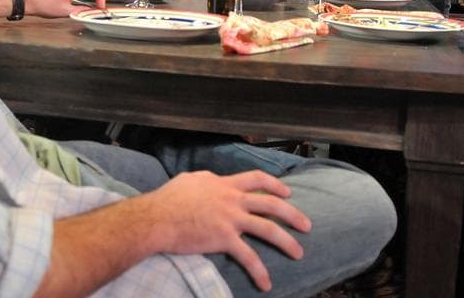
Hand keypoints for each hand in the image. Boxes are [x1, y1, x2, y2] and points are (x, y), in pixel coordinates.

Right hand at [148, 170, 310, 291]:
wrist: (157, 217)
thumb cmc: (168, 199)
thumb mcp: (190, 180)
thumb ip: (206, 181)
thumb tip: (209, 181)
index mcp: (224, 184)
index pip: (256, 179)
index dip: (274, 185)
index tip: (287, 192)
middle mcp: (232, 199)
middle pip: (270, 203)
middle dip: (292, 213)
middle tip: (307, 224)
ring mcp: (230, 219)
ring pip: (267, 228)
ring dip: (286, 241)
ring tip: (299, 253)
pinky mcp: (224, 239)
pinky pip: (247, 257)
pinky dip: (259, 271)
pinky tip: (266, 284)